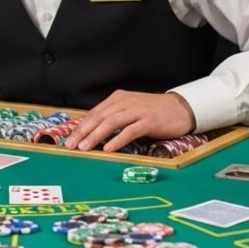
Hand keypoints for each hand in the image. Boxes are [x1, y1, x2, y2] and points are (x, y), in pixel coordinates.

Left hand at [64, 91, 195, 151]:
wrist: (180, 108)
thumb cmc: (153, 112)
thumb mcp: (130, 110)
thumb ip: (114, 117)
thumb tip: (92, 132)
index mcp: (118, 99)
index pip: (94, 113)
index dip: (80, 126)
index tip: (68, 138)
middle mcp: (125, 102)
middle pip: (99, 117)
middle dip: (82, 132)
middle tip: (70, 145)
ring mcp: (137, 110)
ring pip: (111, 123)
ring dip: (96, 136)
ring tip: (85, 148)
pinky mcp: (149, 121)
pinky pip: (130, 130)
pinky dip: (117, 140)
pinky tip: (108, 148)